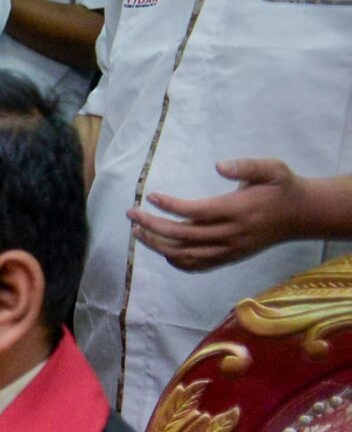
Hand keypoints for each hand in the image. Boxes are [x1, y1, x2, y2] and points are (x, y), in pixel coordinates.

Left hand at [131, 159, 316, 270]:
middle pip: (183, 235)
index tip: (150, 196)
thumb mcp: (272, 169)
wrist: (300, 215)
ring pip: (186, 254)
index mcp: (237, 210)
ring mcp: (229, 249)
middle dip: (152, 225)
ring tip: (137, 232)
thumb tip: (219, 165)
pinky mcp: (229, 258)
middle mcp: (230, 234)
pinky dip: (176, 261)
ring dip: (157, 244)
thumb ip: (246, 166)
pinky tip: (161, 249)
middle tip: (131, 214)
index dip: (170, 206)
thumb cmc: (282, 187)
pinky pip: (197, 266)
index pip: (195, 212)